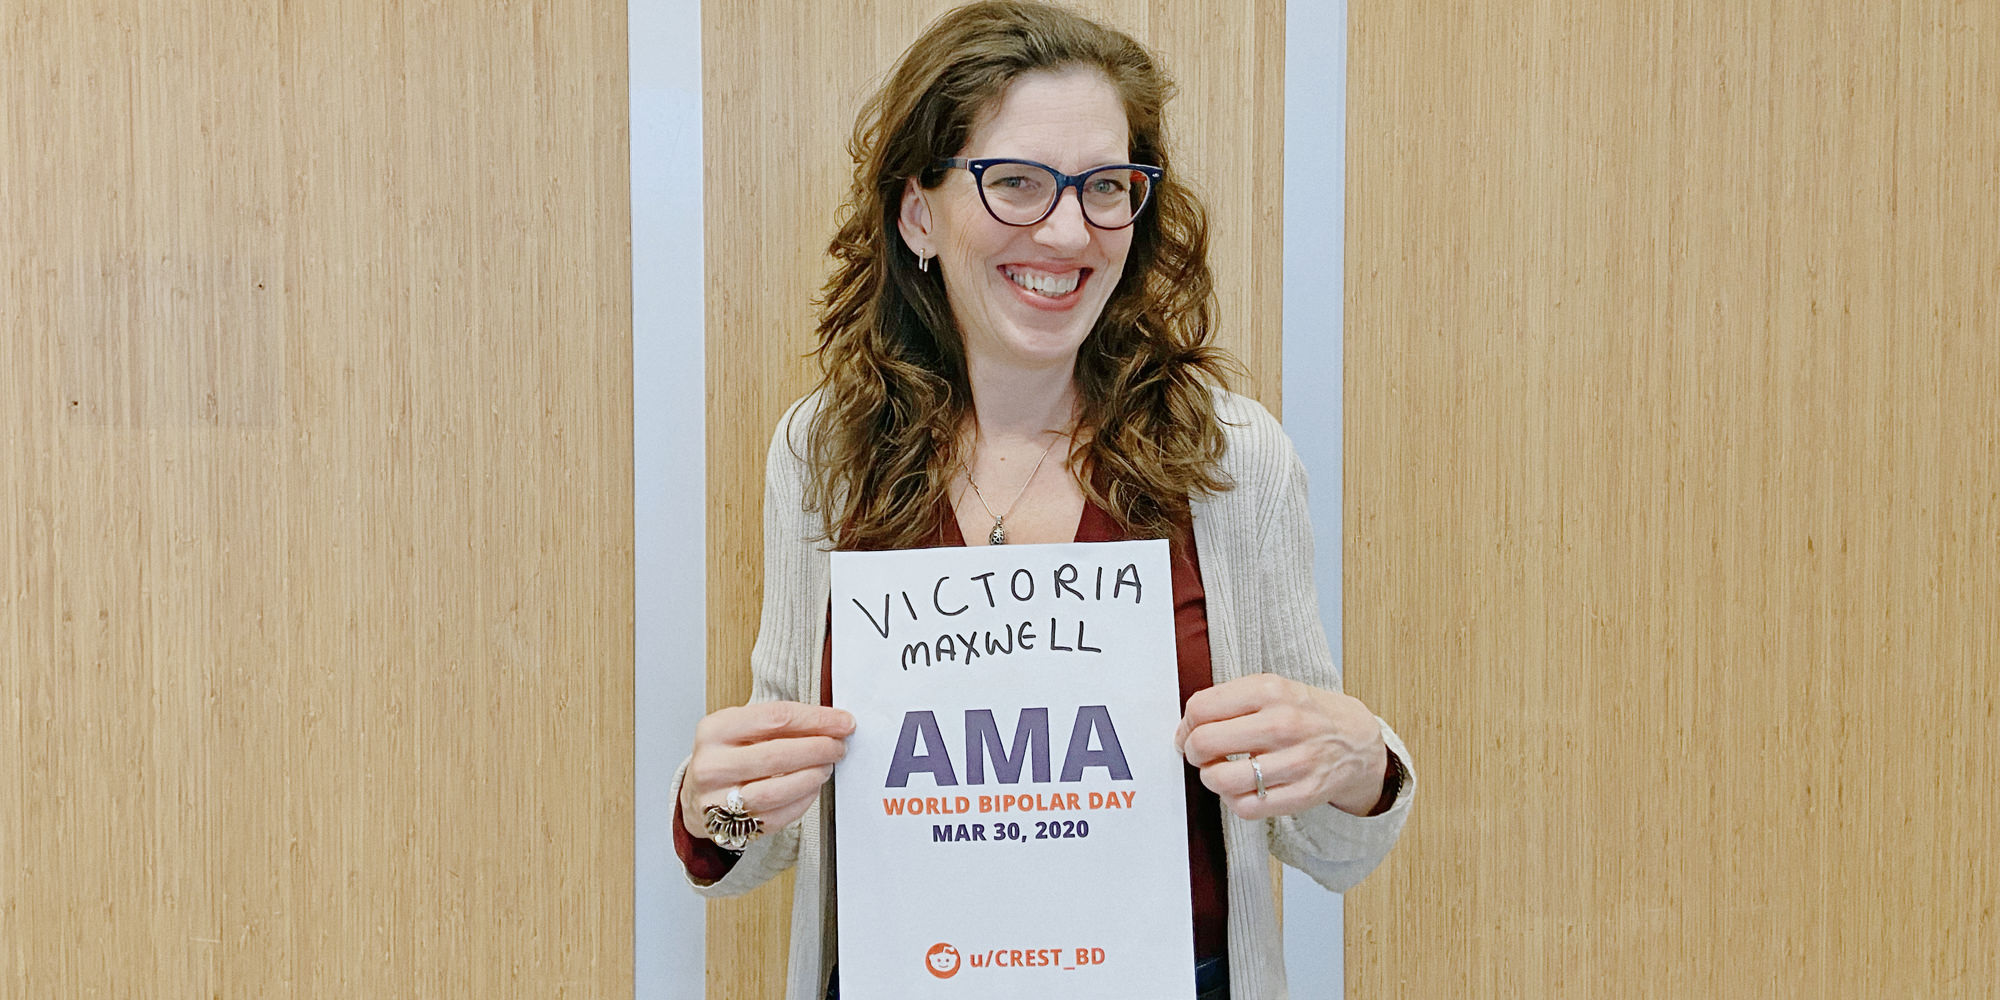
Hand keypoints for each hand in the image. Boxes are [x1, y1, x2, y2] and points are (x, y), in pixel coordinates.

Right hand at [680, 701, 855, 842]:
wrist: (697, 795)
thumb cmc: (727, 756)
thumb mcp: (742, 727)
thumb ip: (780, 722)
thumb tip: (831, 722)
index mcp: (715, 730)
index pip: (775, 718)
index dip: (816, 719)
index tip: (843, 721)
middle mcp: (712, 765)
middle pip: (778, 755)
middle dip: (819, 749)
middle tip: (838, 746)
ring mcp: (717, 800)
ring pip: (777, 790)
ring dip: (812, 777)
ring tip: (826, 766)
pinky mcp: (731, 828)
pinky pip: (777, 816)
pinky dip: (802, 800)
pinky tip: (811, 787)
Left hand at [1174, 673, 1387, 819]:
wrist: (1355, 739)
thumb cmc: (1304, 713)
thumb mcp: (1271, 687)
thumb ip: (1228, 700)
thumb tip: (1187, 727)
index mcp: (1269, 691)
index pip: (1201, 708)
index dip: (1186, 724)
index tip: (1190, 732)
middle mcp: (1282, 724)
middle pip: (1205, 743)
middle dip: (1193, 752)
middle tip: (1201, 753)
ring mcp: (1295, 761)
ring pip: (1221, 780)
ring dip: (1211, 778)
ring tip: (1220, 771)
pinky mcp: (1303, 794)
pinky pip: (1246, 807)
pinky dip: (1233, 801)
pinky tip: (1242, 788)